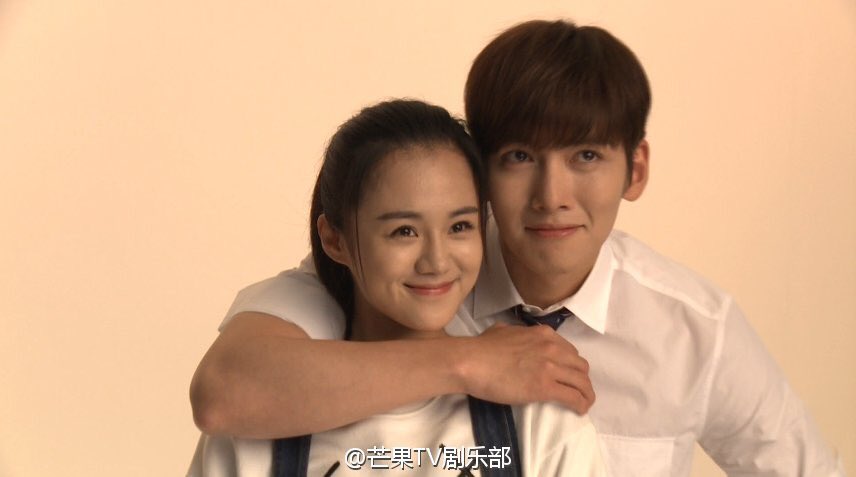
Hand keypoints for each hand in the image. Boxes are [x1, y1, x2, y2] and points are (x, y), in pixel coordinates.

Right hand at [457, 323, 593, 413]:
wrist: (471, 362)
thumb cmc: (481, 348)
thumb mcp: (503, 330)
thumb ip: (516, 333)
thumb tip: (512, 335)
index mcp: (544, 334)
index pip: (569, 350)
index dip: (571, 364)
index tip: (568, 374)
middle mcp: (552, 348)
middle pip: (580, 366)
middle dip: (581, 379)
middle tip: (576, 389)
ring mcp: (550, 367)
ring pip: (582, 382)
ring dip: (586, 393)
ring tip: (584, 402)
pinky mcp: (545, 387)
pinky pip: (573, 396)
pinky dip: (581, 404)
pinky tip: (580, 410)